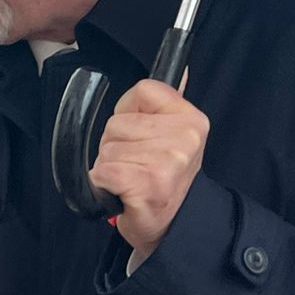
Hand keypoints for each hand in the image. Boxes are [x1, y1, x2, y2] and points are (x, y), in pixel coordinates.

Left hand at [89, 79, 209, 264]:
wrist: (171, 227)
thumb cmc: (162, 181)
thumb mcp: (172, 135)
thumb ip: (164, 103)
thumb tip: (179, 67)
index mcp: (191, 119)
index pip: (142, 90)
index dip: (129, 113)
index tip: (143, 136)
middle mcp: (184, 138)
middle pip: (117, 123)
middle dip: (115, 145)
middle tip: (136, 165)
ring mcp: (167, 162)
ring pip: (107, 148)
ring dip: (109, 166)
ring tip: (131, 180)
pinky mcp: (146, 185)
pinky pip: (103, 171)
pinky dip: (103, 184)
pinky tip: (122, 192)